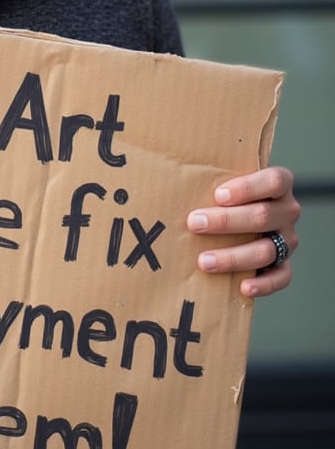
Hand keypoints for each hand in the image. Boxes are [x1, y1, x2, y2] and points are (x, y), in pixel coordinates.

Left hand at [187, 166, 299, 297]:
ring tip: (203, 261)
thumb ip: (206, 173)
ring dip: (234, 257)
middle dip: (226, 221)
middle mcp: (286, 211)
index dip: (248, 188)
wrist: (240, 218)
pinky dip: (264, 284)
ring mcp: (287, 239)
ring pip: (267, 249)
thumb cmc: (224, 195)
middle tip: (194, 223)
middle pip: (264, 216)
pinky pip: (281, 277)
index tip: (218, 195)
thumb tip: (161, 161)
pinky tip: (242, 286)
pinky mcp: (283, 264)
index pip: (274, 181)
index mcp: (278, 185)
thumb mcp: (220, 178)